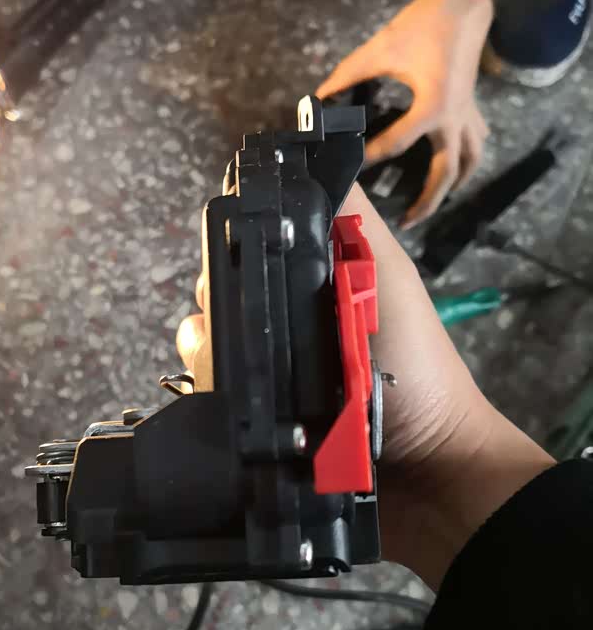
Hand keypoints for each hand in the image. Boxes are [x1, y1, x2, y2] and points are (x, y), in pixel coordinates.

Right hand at [177, 185, 553, 588]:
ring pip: (205, 346)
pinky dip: (212, 397)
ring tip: (241, 372)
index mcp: (315, 282)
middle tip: (245, 323)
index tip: (233, 253)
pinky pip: (212, 399)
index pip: (250, 245)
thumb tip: (300, 156)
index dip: (235, 242)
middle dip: (219, 300)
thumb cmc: (415, 369)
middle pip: (220, 294)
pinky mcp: (259, 424)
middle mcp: (286, 324)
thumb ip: (352, 219)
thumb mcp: (387, 277)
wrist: (425, 473)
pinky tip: (231, 402)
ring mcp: (271, 376)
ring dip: (210, 352)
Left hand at [317, 0, 494, 228]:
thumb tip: (317, 97)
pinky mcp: (472, 107)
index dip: (368, 156)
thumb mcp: (382, 48)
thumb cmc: (426, 23)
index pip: (395, 144)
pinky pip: (475, 142)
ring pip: (467, 163)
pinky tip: (457, 167)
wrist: (471, 1)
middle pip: (445, 174)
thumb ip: (348, 75)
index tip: (348, 166)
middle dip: (426, 202)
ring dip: (452, 188)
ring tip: (431, 205)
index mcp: (431, 108)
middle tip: (404, 223)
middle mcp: (453, 120)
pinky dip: (467, 158)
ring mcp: (467, 115)